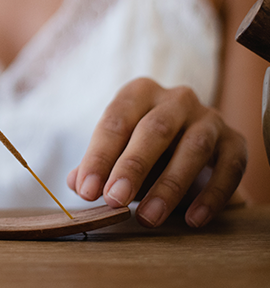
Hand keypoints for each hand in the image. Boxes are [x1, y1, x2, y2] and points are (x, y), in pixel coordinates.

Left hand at [67, 78, 246, 227]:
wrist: (193, 146)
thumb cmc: (144, 147)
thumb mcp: (117, 151)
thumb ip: (96, 166)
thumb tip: (76, 183)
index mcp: (139, 93)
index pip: (115, 121)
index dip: (98, 157)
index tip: (86, 190)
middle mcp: (176, 99)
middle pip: (153, 130)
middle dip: (132, 167)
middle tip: (114, 200)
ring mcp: (209, 118)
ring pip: (193, 148)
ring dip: (169, 186)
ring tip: (149, 217)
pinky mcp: (236, 141)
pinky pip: (228, 167)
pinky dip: (211, 195)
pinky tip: (192, 219)